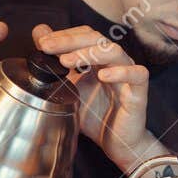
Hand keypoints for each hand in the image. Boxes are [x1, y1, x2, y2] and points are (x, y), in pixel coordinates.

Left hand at [33, 23, 154, 170]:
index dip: (64, 35)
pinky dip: (121, 72)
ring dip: (89, 53)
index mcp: (98, 59)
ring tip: (67, 62)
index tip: (42, 43)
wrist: (115, 143)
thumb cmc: (95, 115)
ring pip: (114, 51)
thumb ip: (55, 62)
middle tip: (48, 47)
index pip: (84, 35)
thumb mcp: (68, 87)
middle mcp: (114, 63)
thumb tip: (39, 34)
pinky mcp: (138, 92)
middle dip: (70, 40)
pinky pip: (137, 74)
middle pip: (96, 38)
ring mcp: (127, 75)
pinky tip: (103, 76)